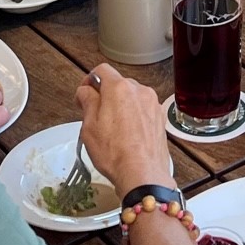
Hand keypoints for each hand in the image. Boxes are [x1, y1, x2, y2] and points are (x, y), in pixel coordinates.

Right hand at [75, 64, 171, 192]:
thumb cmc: (114, 153)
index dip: (89, 80)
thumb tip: (86, 91)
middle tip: (95, 115)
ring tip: (112, 130)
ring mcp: (153, 104)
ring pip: (132, 97)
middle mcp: (139, 91)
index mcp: (119, 88)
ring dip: (121, 106)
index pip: (102, 70)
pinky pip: (143, 110)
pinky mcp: (160, 118)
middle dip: (105, 95)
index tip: (84, 95)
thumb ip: (87, 101)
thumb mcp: (89, 126)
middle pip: (118, 84)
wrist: (143, 174)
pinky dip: (134, 117)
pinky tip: (127, 135)